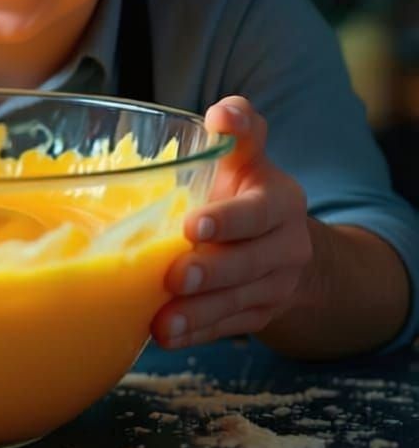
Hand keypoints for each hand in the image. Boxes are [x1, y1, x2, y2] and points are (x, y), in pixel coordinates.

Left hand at [151, 96, 312, 349]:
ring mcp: (275, 284)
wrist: (284, 243)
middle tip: (174, 276)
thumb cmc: (243, 189)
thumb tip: (223, 111)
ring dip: (199, 312)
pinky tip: (166, 335)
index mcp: (278, 200)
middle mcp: (285, 244)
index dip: (228, 218)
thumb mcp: (246, 156)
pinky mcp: (259, 315)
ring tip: (162, 320)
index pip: (258, 209)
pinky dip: (197, 333)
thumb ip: (237, 130)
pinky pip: (228, 327)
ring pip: (238, 301)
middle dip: (211, 271)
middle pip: (250, 262)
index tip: (193, 225)